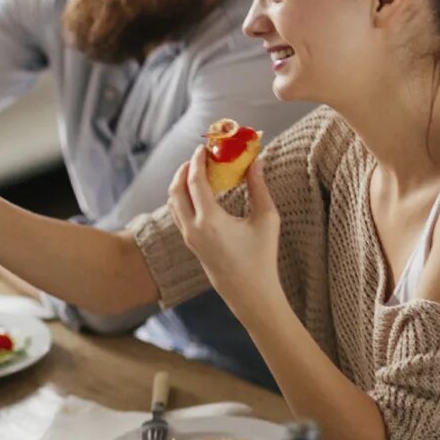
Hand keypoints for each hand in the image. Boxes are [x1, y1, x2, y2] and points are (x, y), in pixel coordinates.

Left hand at [167, 147, 282, 316]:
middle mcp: (193, 228)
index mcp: (210, 221)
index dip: (197, 161)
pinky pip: (178, 214)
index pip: (195, 182)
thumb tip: (256, 162)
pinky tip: (198, 192)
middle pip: (175, 190)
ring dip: (180, 184)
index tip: (203, 147)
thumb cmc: (262, 256)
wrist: (249, 291)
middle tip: (198, 156)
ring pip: (173, 203)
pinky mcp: (189, 243)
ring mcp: (188, 237)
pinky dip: (182, 198)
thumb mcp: (266, 219)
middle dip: (184, 169)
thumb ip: (259, 187)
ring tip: (197, 171)